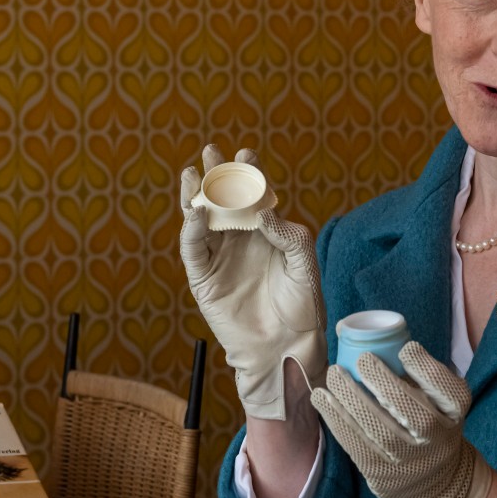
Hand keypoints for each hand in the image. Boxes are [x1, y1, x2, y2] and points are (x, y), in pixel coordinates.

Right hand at [179, 145, 326, 420]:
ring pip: (203, 220)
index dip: (249, 175)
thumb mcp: (305, 265)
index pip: (255, 197)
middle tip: (211, 151)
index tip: (247, 153)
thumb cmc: (302, 307)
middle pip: (224, 202)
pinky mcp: (204, 278)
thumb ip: (289, 235)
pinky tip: (195, 210)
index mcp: (267, 234)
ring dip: (196, 196)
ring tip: (192, 172)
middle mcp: (241, 241)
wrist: (286, 346)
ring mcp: (220, 258)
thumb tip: (265, 211)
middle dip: (216, 175)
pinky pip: (194, 249)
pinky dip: (191, 228)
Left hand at [310, 341, 492, 497]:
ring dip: (351, 399)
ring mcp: (408, 461)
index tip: (406, 349)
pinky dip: (336, 419)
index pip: (449, 391)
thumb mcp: (441, 400)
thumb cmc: (431, 422)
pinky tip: (322, 398)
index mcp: (455, 414)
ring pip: (378, 430)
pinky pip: (356, 445)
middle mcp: (437, 440)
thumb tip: (376, 338)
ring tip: (334, 374)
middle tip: (362, 358)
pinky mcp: (381, 473)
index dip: (426, 369)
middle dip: (384, 383)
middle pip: (412, 413)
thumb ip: (420, 375)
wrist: (434, 481)